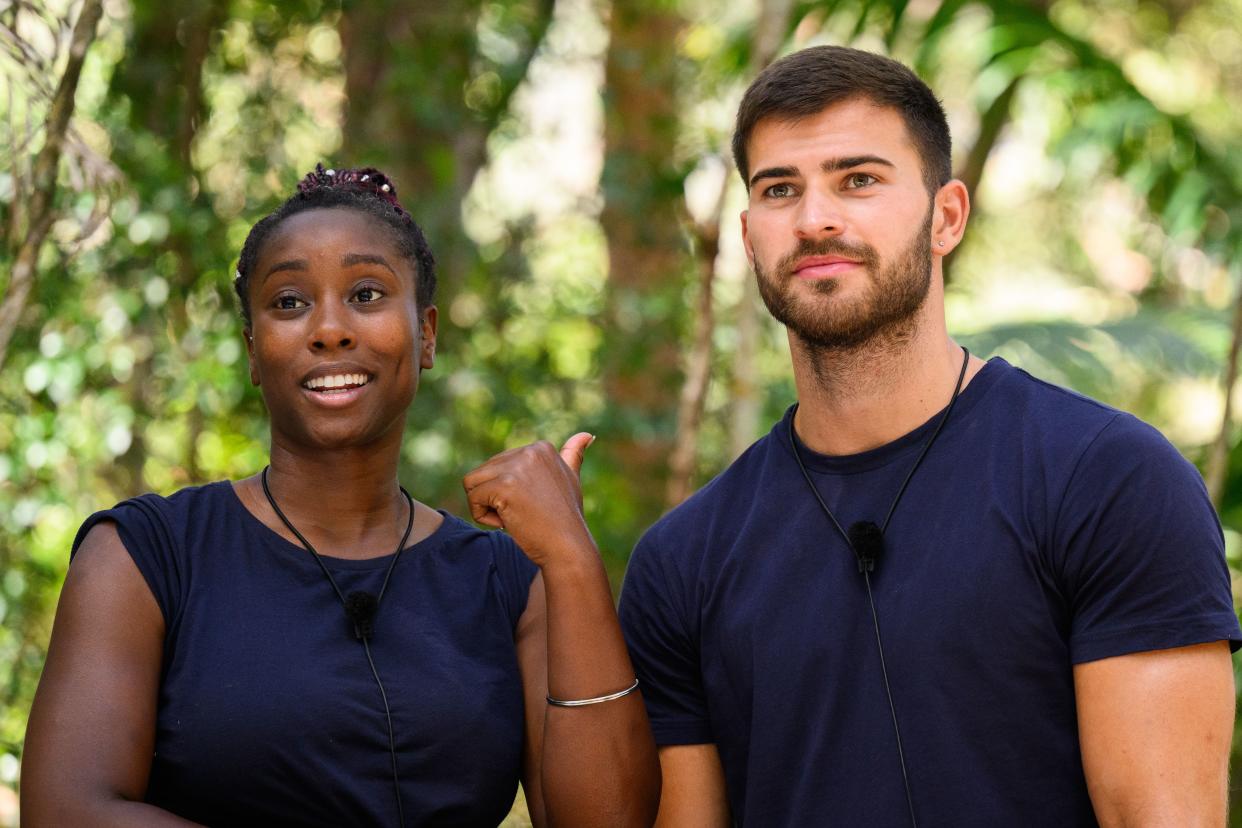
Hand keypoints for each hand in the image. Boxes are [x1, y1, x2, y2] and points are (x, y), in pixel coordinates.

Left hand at [463, 433, 597, 568]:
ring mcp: (517, 467)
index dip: (508, 490)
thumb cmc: (567, 519)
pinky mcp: (504, 485)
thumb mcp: (571, 480)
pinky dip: (483, 517)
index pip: (498, 464)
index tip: (532, 503)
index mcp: (542, 448)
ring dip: (486, 506)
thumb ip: (573, 456)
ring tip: (513, 517)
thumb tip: (588, 434)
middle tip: (523, 513)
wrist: (568, 548)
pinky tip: (508, 523)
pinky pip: (473, 498)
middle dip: (495, 498)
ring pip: (472, 483)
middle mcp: (530, 451)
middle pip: (483, 472)